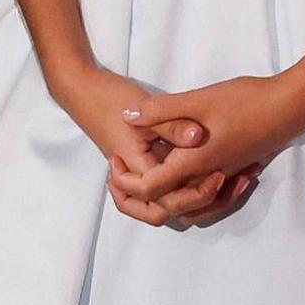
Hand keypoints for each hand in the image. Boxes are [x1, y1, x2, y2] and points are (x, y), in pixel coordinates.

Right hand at [42, 60, 235, 226]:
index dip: (195, 194)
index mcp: (137, 168)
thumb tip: (198, 136)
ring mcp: (138, 173)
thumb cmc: (112, 99)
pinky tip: (205, 170)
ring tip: (217, 182)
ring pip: (160, 204)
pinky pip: (161, 187)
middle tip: (219, 182)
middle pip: (161, 212)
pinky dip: (181, 186)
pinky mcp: (143, 164)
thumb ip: (172, 124)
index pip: (166, 199)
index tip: (217, 175)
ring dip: (188, 201)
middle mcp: (136, 177)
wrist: (86, 92)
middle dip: (192, 205)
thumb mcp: (146, 107)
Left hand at [108, 73, 304, 228]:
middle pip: (166, 205)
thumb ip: (160, 111)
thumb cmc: (246, 101)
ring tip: (145, 175)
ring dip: (164, 197)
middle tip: (120, 175)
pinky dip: (189, 192)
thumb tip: (126, 117)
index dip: (126, 181)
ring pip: (188, 205)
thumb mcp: (198, 100)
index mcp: (194, 163)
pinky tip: (182, 169)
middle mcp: (208, 178)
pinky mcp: (235, 171)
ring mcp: (224, 177)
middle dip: (138, 197)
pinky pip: (207, 196)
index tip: (115, 160)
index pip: (150, 189)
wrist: (292, 107)